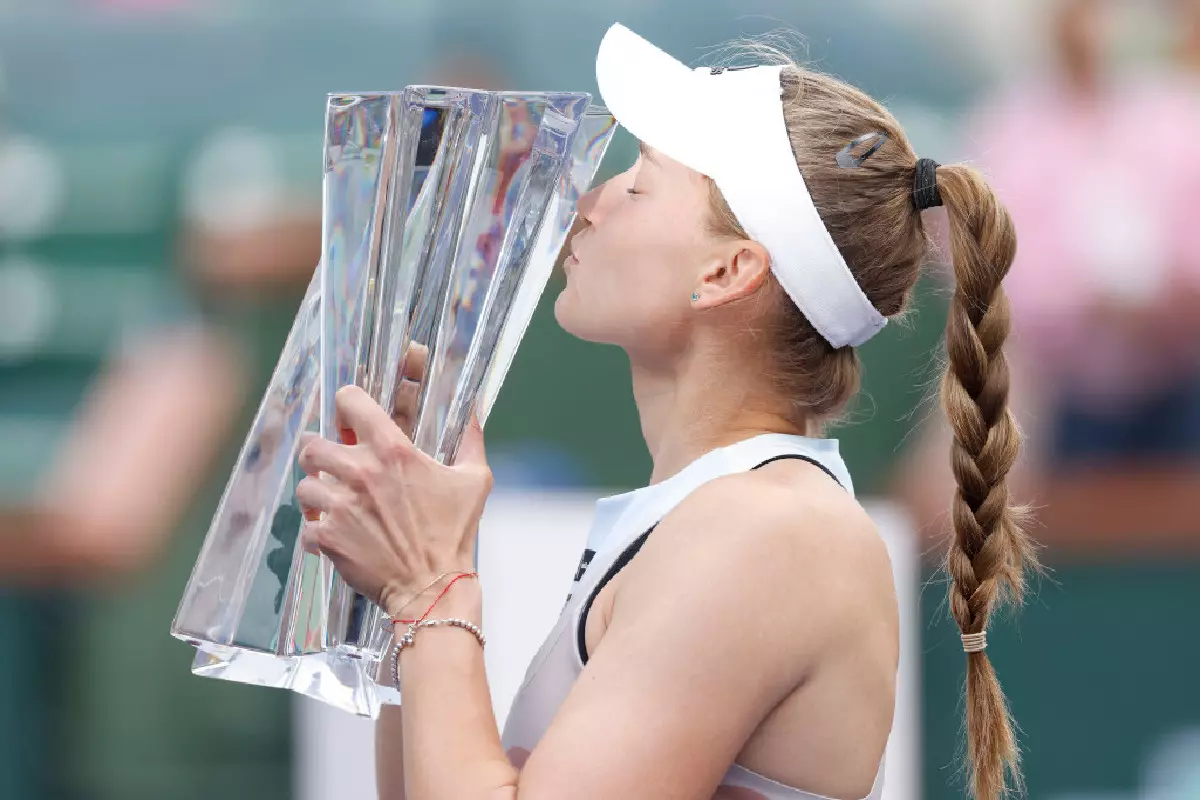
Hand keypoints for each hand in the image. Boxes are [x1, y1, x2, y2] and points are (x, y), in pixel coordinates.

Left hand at [295, 384, 491, 617]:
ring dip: (316, 494)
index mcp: (392, 450)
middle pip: (312, 445)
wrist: (433, 587)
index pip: (350, 401)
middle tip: (330, 464)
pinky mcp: (328, 538)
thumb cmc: (454, 534)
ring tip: (330, 503)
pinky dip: (315, 533)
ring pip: (304, 486)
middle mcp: (360, 472)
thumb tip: (474, 413)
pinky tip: (332, 536)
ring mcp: (340, 506)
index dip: (347, 405)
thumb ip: (471, 441)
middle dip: (319, 453)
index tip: (349, 418)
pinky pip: (305, 528)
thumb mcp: (474, 480)